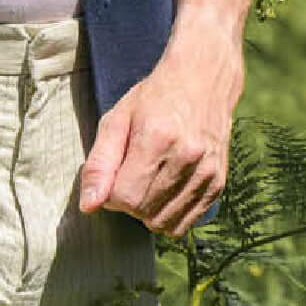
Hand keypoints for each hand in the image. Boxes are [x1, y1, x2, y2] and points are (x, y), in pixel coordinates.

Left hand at [77, 25, 243, 237]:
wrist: (203, 81)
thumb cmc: (154, 99)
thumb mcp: (117, 119)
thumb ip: (99, 164)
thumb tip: (88, 206)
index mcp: (158, 138)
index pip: (125, 197)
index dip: (110, 193)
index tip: (113, 174)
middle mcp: (188, 157)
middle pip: (143, 212)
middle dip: (128, 201)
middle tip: (130, 173)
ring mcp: (207, 172)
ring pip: (164, 223)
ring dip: (147, 211)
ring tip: (147, 181)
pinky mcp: (218, 184)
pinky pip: (185, 224)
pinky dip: (168, 216)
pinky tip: (164, 190)